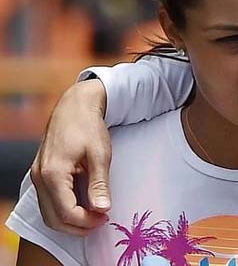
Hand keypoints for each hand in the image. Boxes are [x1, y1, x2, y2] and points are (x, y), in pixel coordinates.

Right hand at [30, 79, 111, 235]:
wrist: (75, 107)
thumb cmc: (88, 127)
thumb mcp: (100, 155)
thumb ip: (100, 184)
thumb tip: (102, 209)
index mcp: (53, 174)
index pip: (66, 212)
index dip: (86, 221)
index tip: (105, 218)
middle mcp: (39, 178)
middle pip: (53, 218)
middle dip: (77, 226)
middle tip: (100, 222)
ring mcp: (37, 176)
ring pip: (48, 212)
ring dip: (70, 220)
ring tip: (93, 216)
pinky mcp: (41, 174)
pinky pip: (48, 201)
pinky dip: (63, 209)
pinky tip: (83, 205)